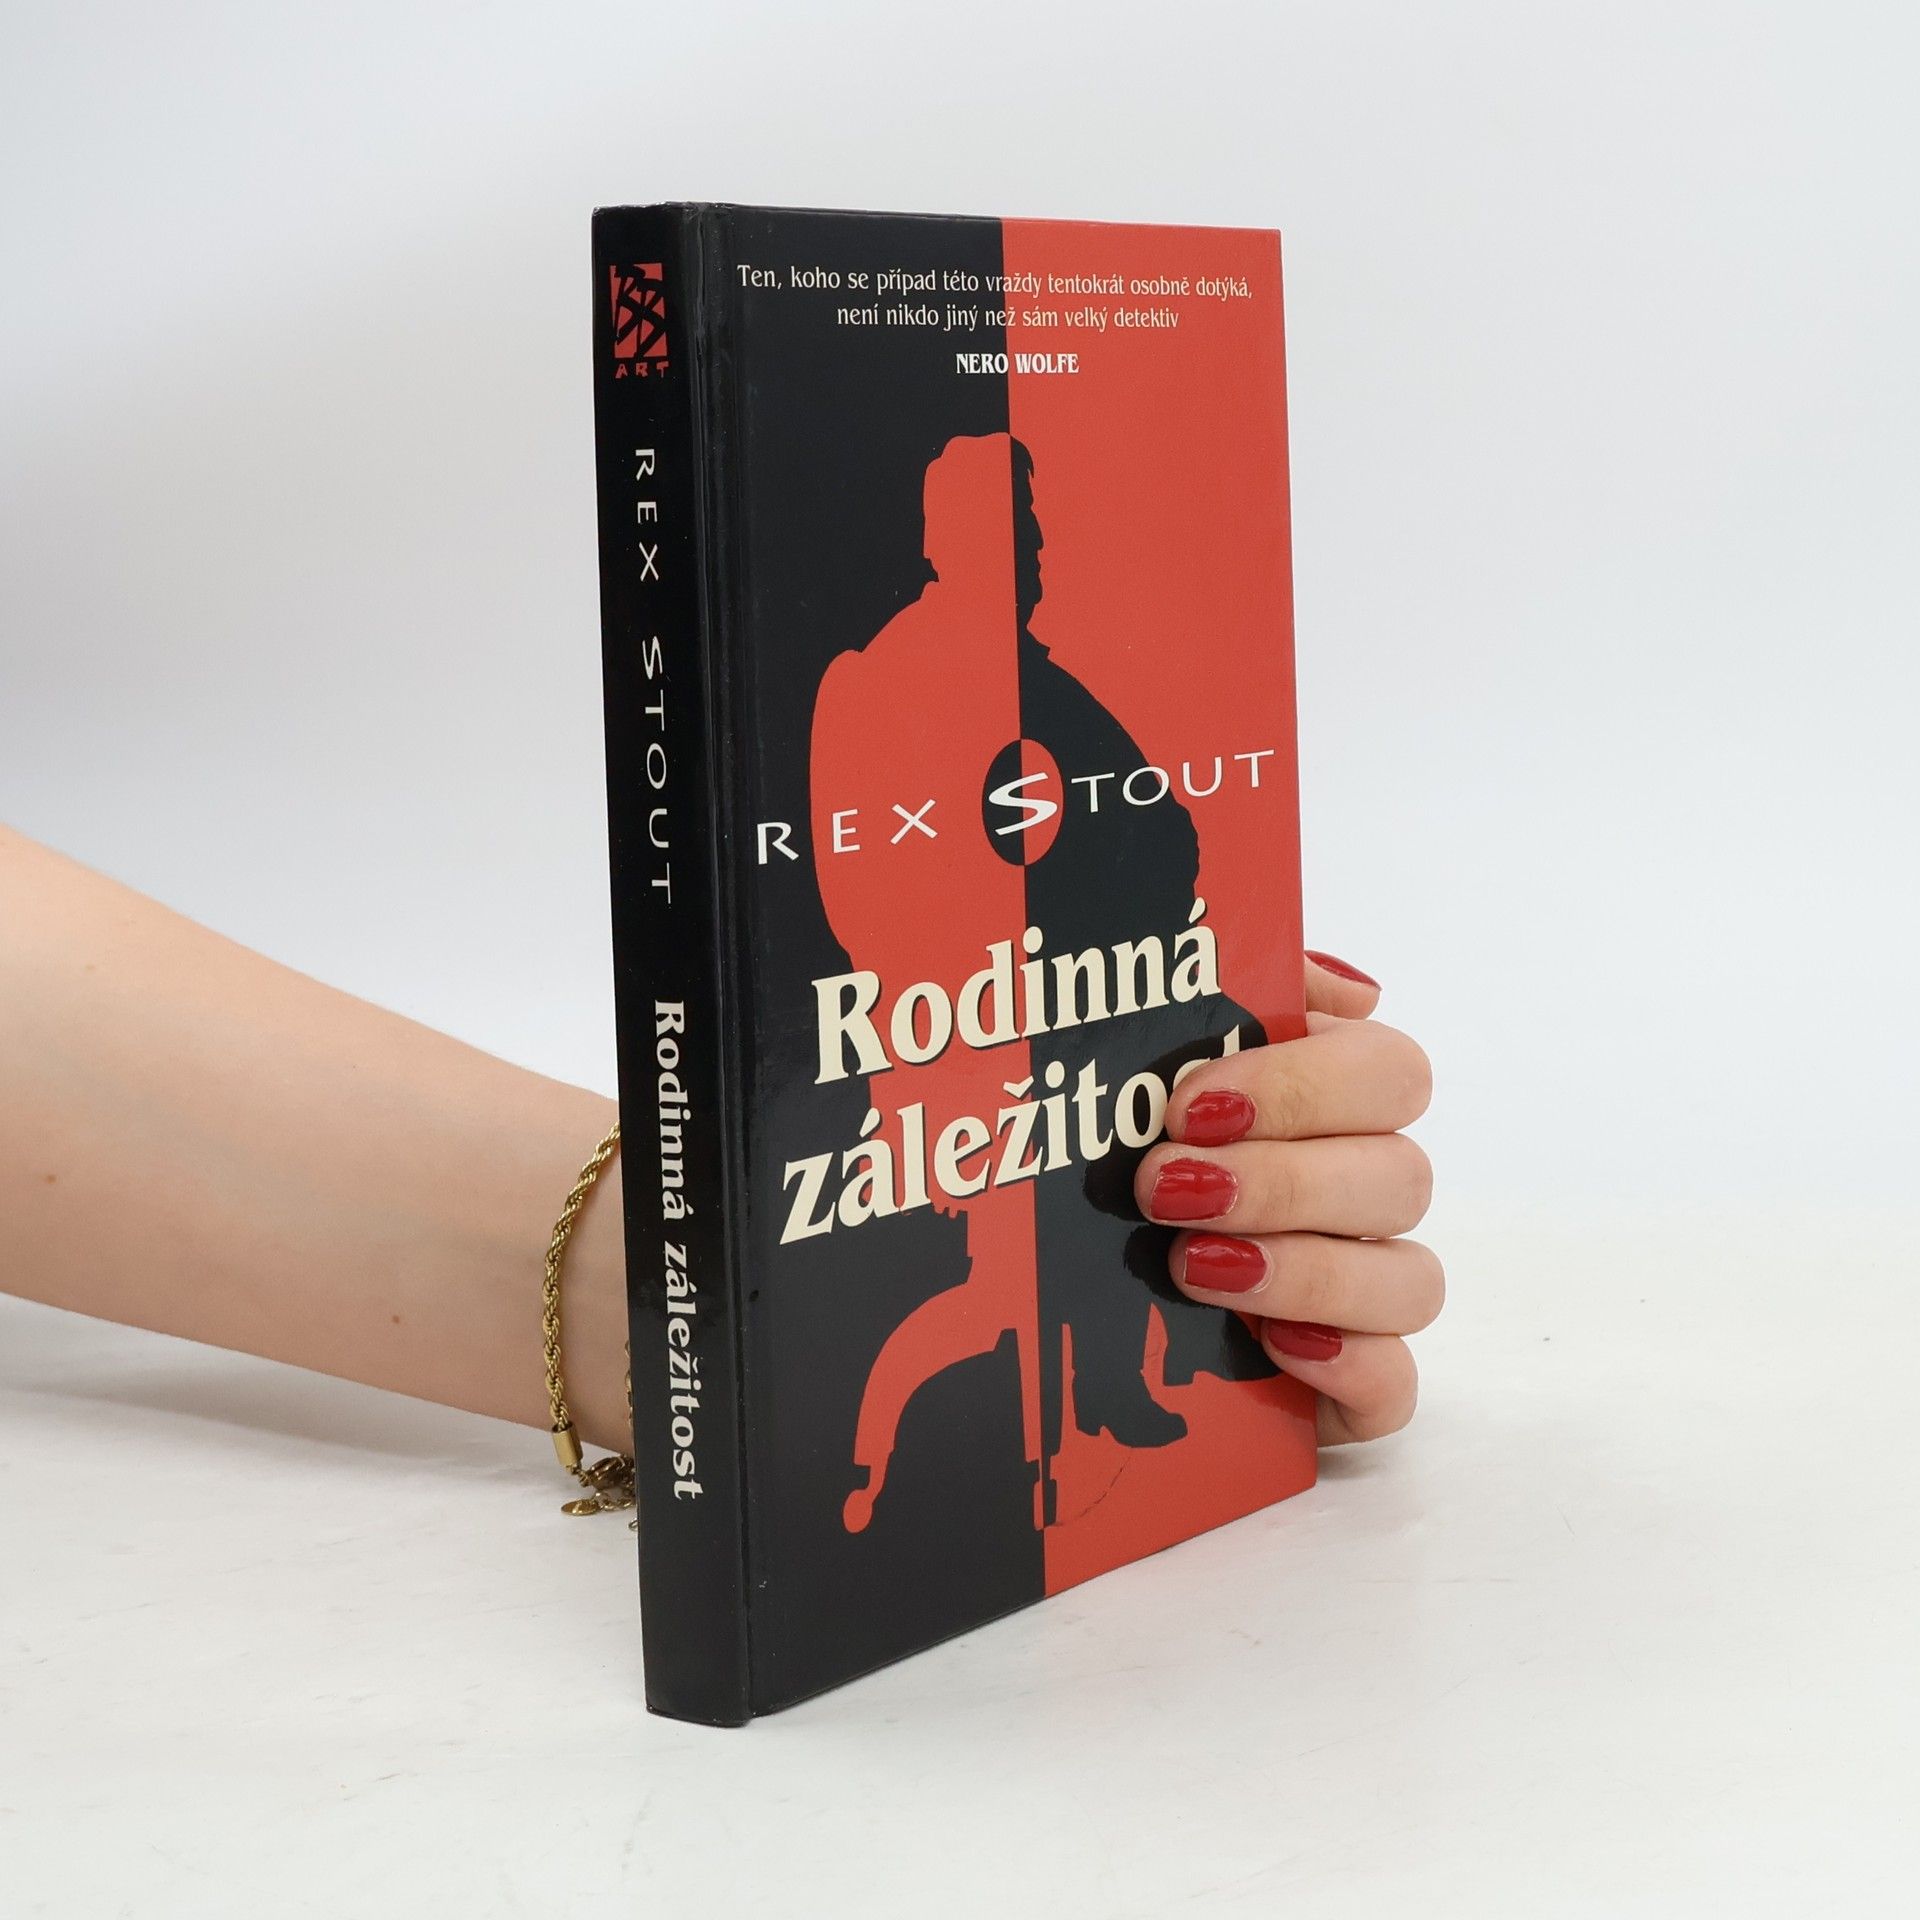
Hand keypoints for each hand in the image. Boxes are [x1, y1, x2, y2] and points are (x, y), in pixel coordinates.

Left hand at [1134, 953, 1437, 1444]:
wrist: (1037, 1292)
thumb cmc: (1107, 1155)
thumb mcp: (1140, 1057)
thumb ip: (1234, 989)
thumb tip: (1353, 989)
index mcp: (1328, 1106)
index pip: (1389, 1072)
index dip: (1302, 1085)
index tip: (1188, 1105)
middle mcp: (1358, 1197)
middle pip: (1402, 1176)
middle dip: (1283, 1180)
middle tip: (1166, 1189)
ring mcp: (1361, 1297)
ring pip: (1409, 1281)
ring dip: (1307, 1269)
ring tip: (1191, 1267)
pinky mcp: (1345, 1388)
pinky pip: (1396, 1387)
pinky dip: (1349, 1366)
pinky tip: (1275, 1349)